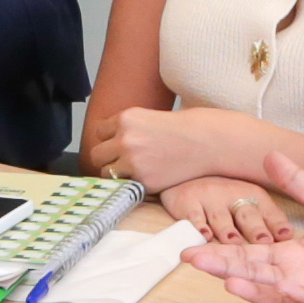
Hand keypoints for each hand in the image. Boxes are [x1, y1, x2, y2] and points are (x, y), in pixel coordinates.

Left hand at [108, 102, 269, 197]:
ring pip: (106, 172)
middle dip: (107, 157)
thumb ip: (126, 128)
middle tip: (122, 160)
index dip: (109, 139)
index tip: (118, 144)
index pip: (99, 132)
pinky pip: (124, 185)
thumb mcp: (147, 117)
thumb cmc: (180, 130)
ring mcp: (133, 161)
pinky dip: (131, 183)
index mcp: (126, 118)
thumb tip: (105, 141)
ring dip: (117, 172)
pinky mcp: (143, 180)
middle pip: (97, 153)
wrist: (206, 143)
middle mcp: (125, 138)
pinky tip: (145, 177)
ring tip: (134, 170)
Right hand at [163, 172, 298, 244]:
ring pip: (221, 219)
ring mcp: (210, 199)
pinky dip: (198, 226)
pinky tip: (204, 236)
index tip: (286, 235)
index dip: (277, 224)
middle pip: (247, 215)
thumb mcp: (249, 200)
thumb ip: (269, 218)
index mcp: (254, 195)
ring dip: (228, 231)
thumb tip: (287, 237)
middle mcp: (234, 195)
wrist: (187, 172)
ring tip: (233, 241)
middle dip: (255, 229)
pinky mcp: (187, 204)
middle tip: (264, 241)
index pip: (269, 212)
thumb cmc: (223, 197)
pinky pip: (193, 217)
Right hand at [180, 155, 303, 302]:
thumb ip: (299, 183)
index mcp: (295, 257)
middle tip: (193, 260)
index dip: (224, 250)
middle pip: (256, 274)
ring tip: (226, 280)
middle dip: (225, 268)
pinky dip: (300, 294)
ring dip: (254, 288)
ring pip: (280, 293)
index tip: (193, 244)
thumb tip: (271, 155)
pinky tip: (284, 284)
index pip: (252, 254)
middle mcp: (301, 279)